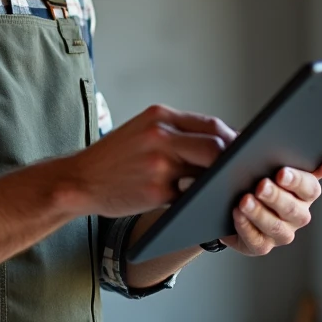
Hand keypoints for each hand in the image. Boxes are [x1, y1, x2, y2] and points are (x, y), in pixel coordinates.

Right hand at [62, 104, 236, 217]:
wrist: (78, 180)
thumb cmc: (114, 158)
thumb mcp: (142, 131)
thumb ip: (175, 133)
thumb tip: (219, 143)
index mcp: (159, 116)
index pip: (210, 124)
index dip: (231, 138)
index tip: (243, 150)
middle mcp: (160, 136)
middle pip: (216, 145)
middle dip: (232, 161)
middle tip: (240, 172)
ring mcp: (159, 164)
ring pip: (207, 171)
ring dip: (218, 181)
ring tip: (224, 188)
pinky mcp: (155, 190)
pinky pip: (190, 197)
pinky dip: (199, 200)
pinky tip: (202, 204)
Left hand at [220, 151, 321, 256]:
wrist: (226, 197)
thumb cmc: (253, 172)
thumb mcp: (269, 159)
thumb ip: (293, 153)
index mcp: (304, 192)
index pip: (311, 188)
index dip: (297, 181)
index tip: (280, 173)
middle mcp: (297, 214)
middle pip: (294, 209)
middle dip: (276, 197)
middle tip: (260, 185)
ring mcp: (281, 233)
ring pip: (277, 227)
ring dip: (260, 213)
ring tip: (244, 200)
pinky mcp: (261, 245)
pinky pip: (257, 241)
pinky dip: (246, 227)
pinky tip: (237, 214)